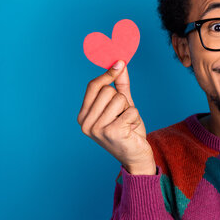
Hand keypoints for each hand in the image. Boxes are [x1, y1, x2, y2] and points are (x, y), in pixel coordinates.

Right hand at [77, 60, 155, 174]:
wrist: (136, 156)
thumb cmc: (128, 130)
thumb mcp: (123, 106)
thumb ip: (120, 85)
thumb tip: (120, 63)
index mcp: (83, 115)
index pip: (93, 86)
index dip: (107, 74)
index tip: (120, 63)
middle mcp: (86, 123)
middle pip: (108, 90)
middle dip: (122, 100)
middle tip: (123, 116)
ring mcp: (97, 129)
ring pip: (120, 99)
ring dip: (129, 110)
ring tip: (127, 124)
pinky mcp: (112, 132)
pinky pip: (131, 111)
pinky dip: (135, 118)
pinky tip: (131, 130)